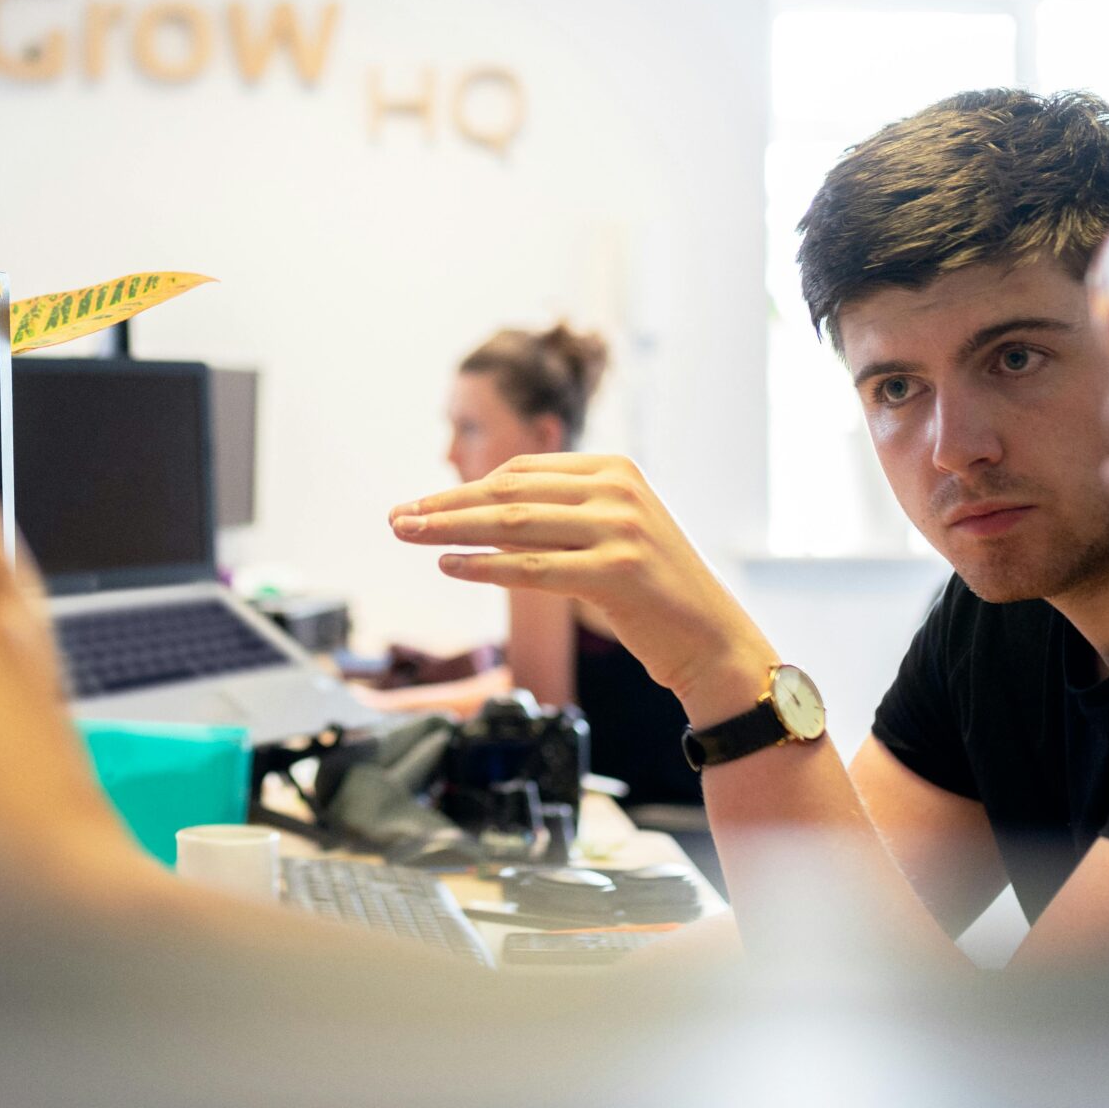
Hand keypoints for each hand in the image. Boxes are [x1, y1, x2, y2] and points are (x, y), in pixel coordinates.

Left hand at [388, 455, 775, 724]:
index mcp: (614, 469)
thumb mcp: (609, 534)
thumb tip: (476, 515)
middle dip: (445, 506)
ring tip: (408, 536)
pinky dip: (484, 565)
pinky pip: (533, 567)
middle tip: (397, 518)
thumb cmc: (652, 592)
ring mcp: (620, 528)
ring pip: (512, 524)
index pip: (520, 471)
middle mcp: (618, 490)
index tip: (420, 505)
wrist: (711, 638)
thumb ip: (556, 516)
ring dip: (451, 531)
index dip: (463, 488)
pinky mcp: (617, 572)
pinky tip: (450, 565)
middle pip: (508, 491)